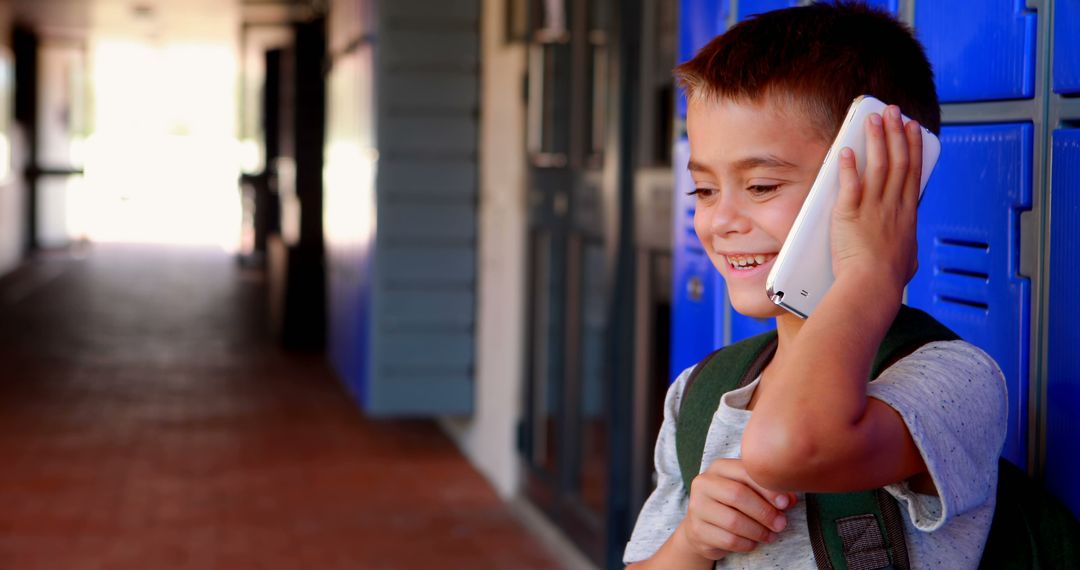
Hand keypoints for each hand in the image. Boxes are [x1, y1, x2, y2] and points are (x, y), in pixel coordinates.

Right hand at [678, 458, 795, 559]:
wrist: (703, 525)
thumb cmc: (732, 504)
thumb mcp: (749, 491)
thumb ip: (768, 491)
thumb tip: (790, 499)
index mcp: (718, 467)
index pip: (745, 472)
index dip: (768, 488)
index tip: (785, 503)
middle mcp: (703, 483)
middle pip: (738, 495)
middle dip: (764, 512)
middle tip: (781, 524)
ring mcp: (696, 507)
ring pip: (733, 521)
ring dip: (758, 531)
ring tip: (770, 535)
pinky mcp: (697, 530)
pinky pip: (728, 540)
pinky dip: (747, 543)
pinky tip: (753, 542)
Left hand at [831, 105, 922, 296]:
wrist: (873, 286)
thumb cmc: (887, 280)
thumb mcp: (907, 261)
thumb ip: (906, 248)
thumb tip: (908, 252)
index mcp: (907, 214)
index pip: (913, 171)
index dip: (913, 146)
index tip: (914, 129)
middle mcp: (893, 205)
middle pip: (898, 160)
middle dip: (896, 132)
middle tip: (894, 112)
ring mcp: (873, 208)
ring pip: (877, 165)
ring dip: (876, 139)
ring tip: (873, 119)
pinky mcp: (850, 213)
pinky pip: (849, 184)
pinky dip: (848, 166)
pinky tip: (846, 149)